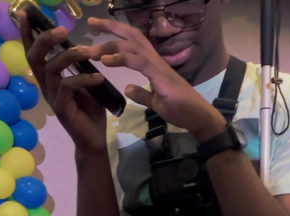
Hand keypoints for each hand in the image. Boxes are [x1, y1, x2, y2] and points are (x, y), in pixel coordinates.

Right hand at [18, 11, 106, 152]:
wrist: (93, 139)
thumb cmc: (89, 110)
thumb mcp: (86, 83)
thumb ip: (80, 67)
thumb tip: (82, 47)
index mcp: (49, 77)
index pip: (34, 51)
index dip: (27, 33)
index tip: (25, 13)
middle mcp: (45, 85)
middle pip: (34, 58)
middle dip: (45, 40)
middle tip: (62, 30)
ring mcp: (51, 97)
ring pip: (51, 69)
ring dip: (70, 56)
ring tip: (89, 51)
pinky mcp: (61, 109)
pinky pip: (68, 87)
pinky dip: (84, 79)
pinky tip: (98, 78)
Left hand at [83, 18, 225, 141]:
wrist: (198, 118)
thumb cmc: (181, 110)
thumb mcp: (155, 102)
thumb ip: (142, 94)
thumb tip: (128, 88)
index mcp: (153, 64)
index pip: (133, 41)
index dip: (115, 32)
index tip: (96, 28)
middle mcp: (155, 60)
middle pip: (132, 35)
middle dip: (111, 26)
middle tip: (91, 23)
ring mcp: (158, 66)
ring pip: (133, 46)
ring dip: (110, 45)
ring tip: (92, 51)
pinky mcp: (160, 76)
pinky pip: (138, 62)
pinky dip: (121, 58)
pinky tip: (106, 61)